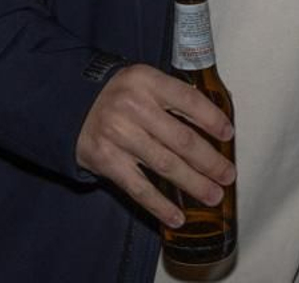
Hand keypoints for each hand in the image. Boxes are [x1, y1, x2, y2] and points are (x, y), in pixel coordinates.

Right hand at [75, 64, 234, 227]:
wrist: (70, 104)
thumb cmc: (120, 95)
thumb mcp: (144, 81)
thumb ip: (173, 96)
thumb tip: (215, 124)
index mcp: (147, 81)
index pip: (188, 100)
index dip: (212, 120)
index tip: (228, 135)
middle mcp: (133, 107)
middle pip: (181, 140)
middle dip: (209, 161)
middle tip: (228, 175)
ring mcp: (118, 135)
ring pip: (165, 165)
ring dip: (193, 184)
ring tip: (213, 195)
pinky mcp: (106, 161)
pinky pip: (139, 188)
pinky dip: (160, 206)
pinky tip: (177, 217)